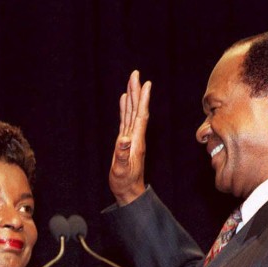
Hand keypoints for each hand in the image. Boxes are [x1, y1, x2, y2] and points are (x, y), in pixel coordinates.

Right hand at [109, 70, 151, 205]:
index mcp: (136, 140)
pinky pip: (125, 120)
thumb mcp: (121, 169)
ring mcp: (130, 138)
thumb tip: (123, 139)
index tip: (145, 83)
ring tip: (131, 82)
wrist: (128, 191)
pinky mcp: (125, 141)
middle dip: (136, 92)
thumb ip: (122, 154)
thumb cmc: (124, 181)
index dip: (143, 99)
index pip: (140, 115)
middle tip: (135, 74)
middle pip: (136, 109)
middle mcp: (135, 136)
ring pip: (131, 112)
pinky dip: (124, 108)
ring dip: (131, 97)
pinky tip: (123, 100)